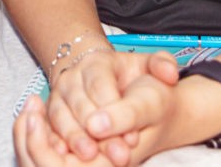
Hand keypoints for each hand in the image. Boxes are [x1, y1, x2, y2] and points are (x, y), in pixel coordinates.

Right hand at [29, 49, 180, 164]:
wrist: (100, 77)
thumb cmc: (127, 77)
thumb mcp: (146, 65)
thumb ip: (162, 65)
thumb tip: (170, 74)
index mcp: (95, 63)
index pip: (99, 85)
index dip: (115, 110)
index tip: (131, 134)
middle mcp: (71, 79)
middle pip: (79, 104)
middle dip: (97, 130)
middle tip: (118, 153)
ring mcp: (58, 97)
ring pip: (61, 118)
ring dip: (76, 138)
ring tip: (92, 156)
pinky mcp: (51, 116)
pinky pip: (50, 130)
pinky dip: (58, 143)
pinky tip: (67, 156)